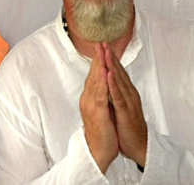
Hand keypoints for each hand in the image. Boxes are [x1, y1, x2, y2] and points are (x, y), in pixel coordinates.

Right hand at [79, 43, 118, 172]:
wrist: (97, 151)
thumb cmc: (102, 132)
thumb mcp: (100, 110)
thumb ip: (100, 96)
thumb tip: (103, 85)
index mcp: (90, 97)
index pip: (93, 75)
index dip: (98, 60)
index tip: (101, 47)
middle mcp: (88, 98)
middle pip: (93, 74)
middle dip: (97, 57)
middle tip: (100, 42)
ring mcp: (92, 104)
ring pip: (96, 80)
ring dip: (99, 64)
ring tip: (102, 51)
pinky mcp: (98, 111)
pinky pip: (101, 93)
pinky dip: (103, 81)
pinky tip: (106, 71)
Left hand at [104, 43, 146, 166]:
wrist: (139, 146)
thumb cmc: (128, 126)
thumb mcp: (120, 106)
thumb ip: (116, 93)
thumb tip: (109, 81)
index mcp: (126, 92)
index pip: (117, 71)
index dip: (110, 58)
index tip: (102, 44)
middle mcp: (128, 93)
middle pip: (118, 71)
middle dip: (110, 56)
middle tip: (103, 41)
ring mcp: (128, 101)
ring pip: (119, 80)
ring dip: (112, 65)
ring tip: (105, 51)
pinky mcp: (126, 111)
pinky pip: (118, 96)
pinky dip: (113, 84)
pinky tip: (109, 74)